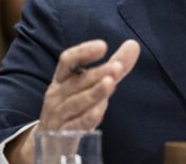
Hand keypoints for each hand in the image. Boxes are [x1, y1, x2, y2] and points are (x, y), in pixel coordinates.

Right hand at [6, 39, 140, 162]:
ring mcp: (59, 114)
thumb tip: (133, 45)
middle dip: (98, 73)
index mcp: (62, 78)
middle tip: (118, 66)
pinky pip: (76, 125)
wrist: (51, 140)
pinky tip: (100, 110)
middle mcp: (57, 94)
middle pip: (78, 81)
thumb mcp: (90, 84)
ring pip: (77, 102)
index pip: (68, 60)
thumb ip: (113, 66)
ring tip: (110, 83)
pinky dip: (88, 117)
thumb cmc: (74, 105)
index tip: (103, 46)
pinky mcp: (64, 134)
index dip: (84, 52)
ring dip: (95, 92)